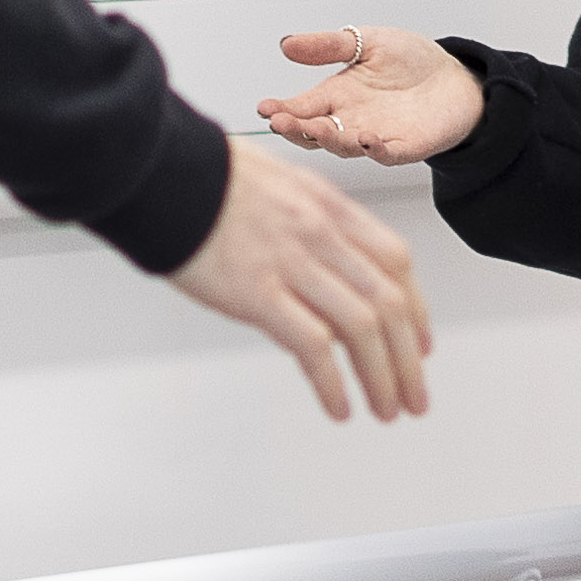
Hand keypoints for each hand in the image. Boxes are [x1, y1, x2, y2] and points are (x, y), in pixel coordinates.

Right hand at [167, 133, 437, 420]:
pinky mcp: (258, 292)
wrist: (160, 171)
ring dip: (383, 378)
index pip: (396, 262)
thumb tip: (325, 269)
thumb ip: (309, 224)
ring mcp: (292, 263)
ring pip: (363, 327)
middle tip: (414, 397)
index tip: (420, 344)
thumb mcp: (278, 186)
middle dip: (408, 360)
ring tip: (386, 410)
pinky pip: (314, 346)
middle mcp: (321, 233)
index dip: (417, 309)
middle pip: (390, 303)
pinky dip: (334, 383)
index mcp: (329, 206)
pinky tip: (338, 406)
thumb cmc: (205, 178)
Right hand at [259, 22, 483, 164]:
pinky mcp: (405, 147)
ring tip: (316, 129)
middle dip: (296, 129)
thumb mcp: (367, 41)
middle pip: (315, 133)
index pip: (300, 108)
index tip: (263, 107)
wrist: (456, 80)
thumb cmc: (410, 61)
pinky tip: (369, 140)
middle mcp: (350, 121)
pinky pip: (387, 154)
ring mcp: (375, 136)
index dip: (280, 110)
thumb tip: (285, 44)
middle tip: (279, 123)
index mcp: (335, 96)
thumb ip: (330, 46)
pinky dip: (377, 150)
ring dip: (330, 139)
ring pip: (345, 146)